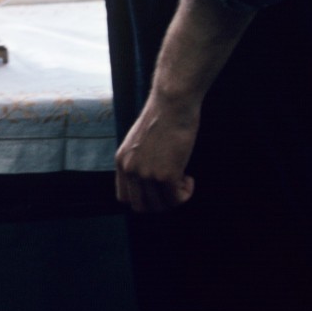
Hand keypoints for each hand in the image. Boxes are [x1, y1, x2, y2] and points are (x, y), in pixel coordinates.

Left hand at [115, 89, 198, 213]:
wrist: (172, 103)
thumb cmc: (161, 117)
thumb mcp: (139, 140)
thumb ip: (139, 160)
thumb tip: (150, 179)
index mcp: (121, 161)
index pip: (124, 197)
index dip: (143, 199)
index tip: (156, 191)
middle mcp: (130, 170)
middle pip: (141, 206)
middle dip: (159, 203)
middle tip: (172, 190)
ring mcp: (147, 174)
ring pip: (161, 205)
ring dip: (174, 198)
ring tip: (182, 181)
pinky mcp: (166, 175)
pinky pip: (177, 198)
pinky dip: (185, 193)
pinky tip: (189, 179)